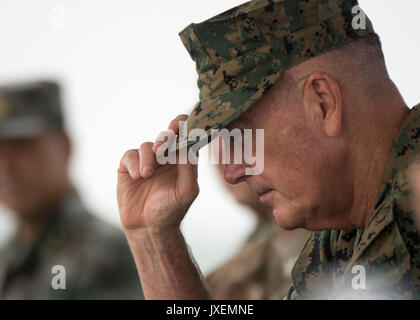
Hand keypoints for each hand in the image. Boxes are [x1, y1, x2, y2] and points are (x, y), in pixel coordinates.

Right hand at [117, 114, 198, 232]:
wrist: (148, 227)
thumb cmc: (172, 209)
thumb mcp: (186, 190)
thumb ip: (189, 167)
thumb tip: (187, 144)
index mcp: (184, 159)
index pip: (186, 134)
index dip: (182, 126)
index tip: (177, 129)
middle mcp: (166, 156)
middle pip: (166, 135)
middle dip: (163, 139)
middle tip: (160, 149)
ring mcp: (148, 160)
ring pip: (147, 146)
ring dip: (147, 159)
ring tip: (146, 176)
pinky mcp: (129, 166)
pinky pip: (130, 155)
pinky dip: (134, 164)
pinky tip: (138, 177)